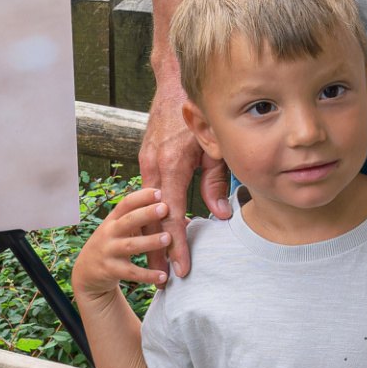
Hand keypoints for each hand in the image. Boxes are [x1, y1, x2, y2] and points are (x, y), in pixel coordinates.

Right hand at [72, 187, 176, 302]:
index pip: (127, 203)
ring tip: (168, 239)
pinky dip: (148, 274)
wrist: (87, 271)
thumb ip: (146, 222)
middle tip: (165, 208)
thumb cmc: (114, 243)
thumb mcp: (122, 229)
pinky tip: (163, 275)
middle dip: (146, 214)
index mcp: (114, 218)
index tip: (159, 191)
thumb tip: (184, 220)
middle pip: (128, 220)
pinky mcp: (110, 270)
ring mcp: (108, 251)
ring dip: (150, 242)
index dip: (142, 196)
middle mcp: (109, 232)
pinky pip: (131, 272)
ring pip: (130, 246)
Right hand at [139, 69, 229, 277]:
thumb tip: (222, 215)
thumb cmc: (198, 115)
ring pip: (144, 211)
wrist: (173, 84)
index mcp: (171, 165)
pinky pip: (145, 196)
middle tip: (161, 283)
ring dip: (149, 239)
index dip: (177, 245)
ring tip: (154, 268)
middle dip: (156, 252)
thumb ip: (215, 182)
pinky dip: (148, 219)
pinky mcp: (145, 160)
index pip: (173, 216)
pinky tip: (152, 235)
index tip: (181, 269)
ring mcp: (145, 163)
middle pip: (152, 220)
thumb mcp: (213, 149)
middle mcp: (152, 167)